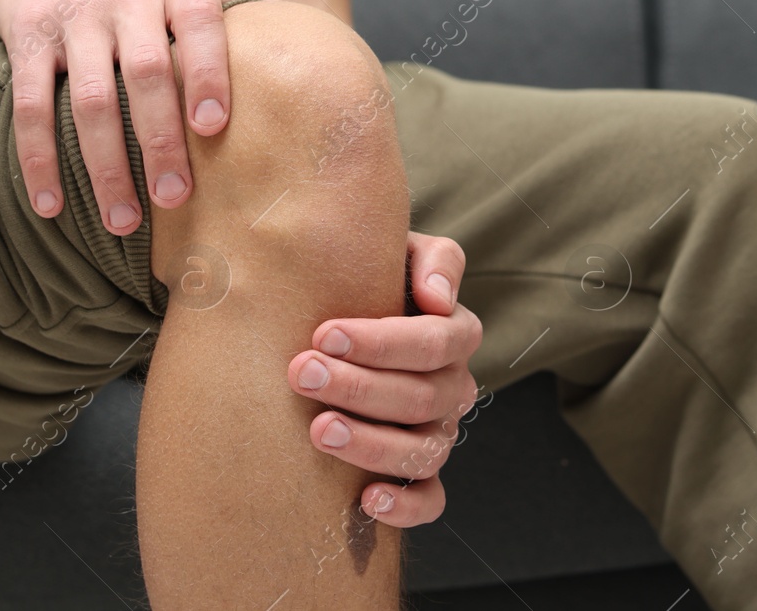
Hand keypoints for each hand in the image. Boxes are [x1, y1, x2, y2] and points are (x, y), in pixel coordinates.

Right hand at [0, 0, 269, 234]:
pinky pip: (29, 104)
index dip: (207, 74)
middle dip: (160, 139)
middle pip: (144, 73)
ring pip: (87, 99)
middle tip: (176, 198)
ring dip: (104, 166)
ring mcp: (73, 16)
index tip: (216, 128)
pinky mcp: (25, 35)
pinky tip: (52, 206)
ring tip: (124, 221)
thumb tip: (324, 47)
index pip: (199, 26)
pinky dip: (38, 159)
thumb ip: (246, 7)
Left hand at [287, 232, 484, 527]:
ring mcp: (439, 432)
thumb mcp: (398, 252)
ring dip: (371, 443)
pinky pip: (430, 500)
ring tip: (319, 430)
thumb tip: (437, 298)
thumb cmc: (365, 279)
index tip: (324, 333)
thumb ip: (430, 259)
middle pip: (423, 396)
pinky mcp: (421, 474)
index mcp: (453, 332)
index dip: (384, 341)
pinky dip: (406, 504)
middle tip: (302, 373)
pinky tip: (367, 500)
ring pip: (424, 450)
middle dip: (360, 386)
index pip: (437, 340)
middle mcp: (453, 386)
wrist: (337, 319)